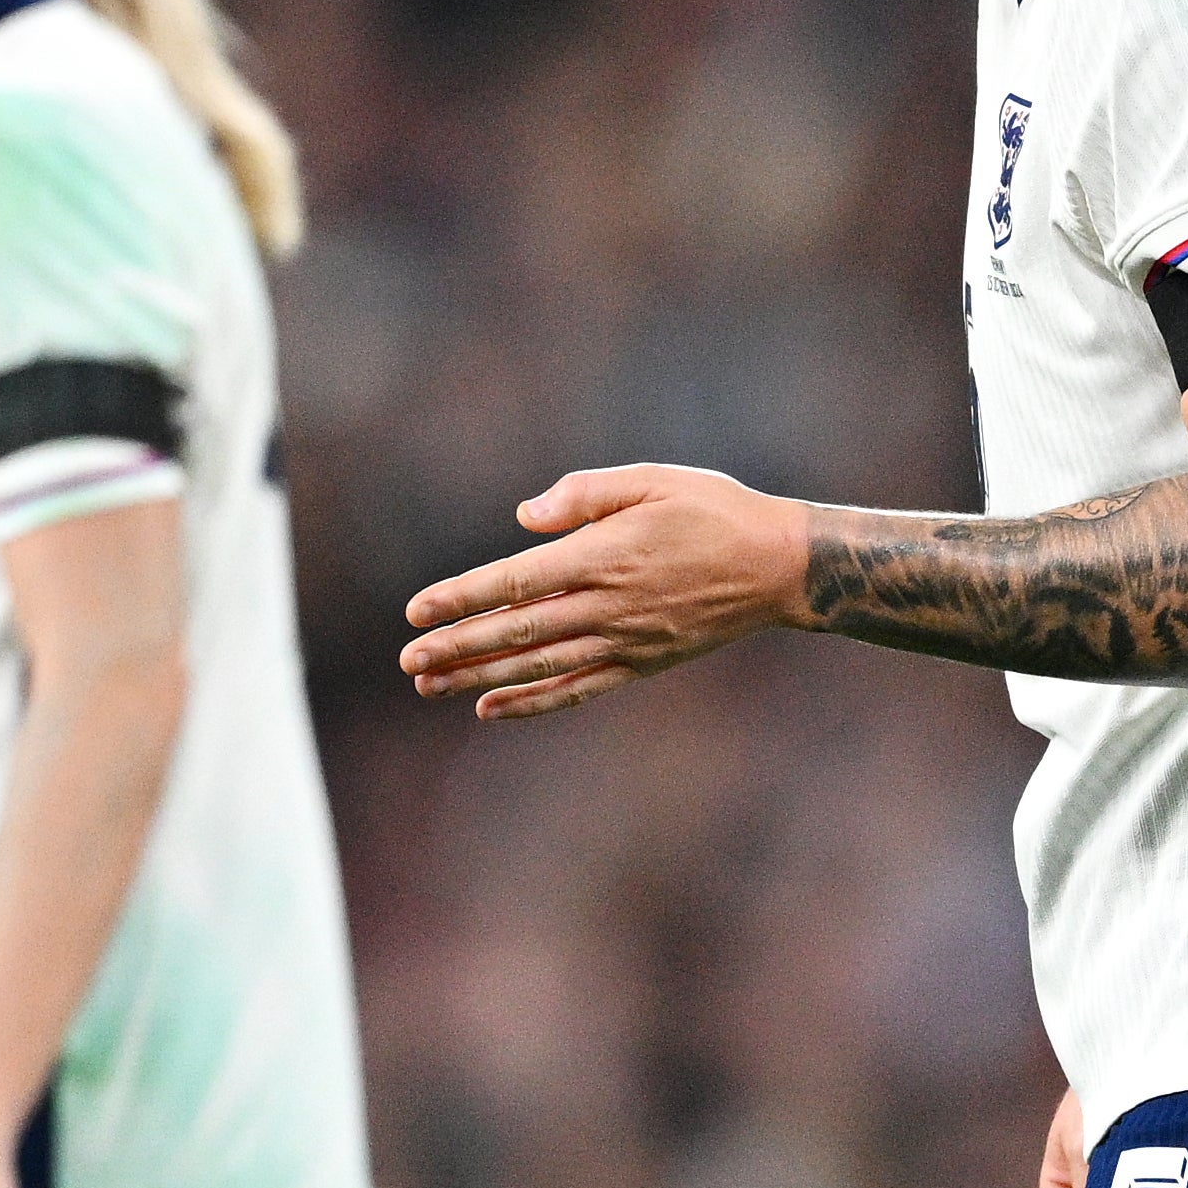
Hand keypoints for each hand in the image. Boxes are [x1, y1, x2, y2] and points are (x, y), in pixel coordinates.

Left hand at [395, 467, 801, 720]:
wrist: (779, 567)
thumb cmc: (714, 511)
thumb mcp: (652, 480)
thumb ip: (584, 494)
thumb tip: (524, 516)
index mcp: (604, 554)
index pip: (515, 581)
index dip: (462, 598)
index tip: (417, 611)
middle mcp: (608, 605)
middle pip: (517, 631)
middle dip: (457, 646)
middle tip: (408, 659)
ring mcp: (625, 640)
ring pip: (538, 665)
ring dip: (480, 677)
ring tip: (430, 685)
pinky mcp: (641, 663)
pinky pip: (577, 688)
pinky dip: (533, 701)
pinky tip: (493, 708)